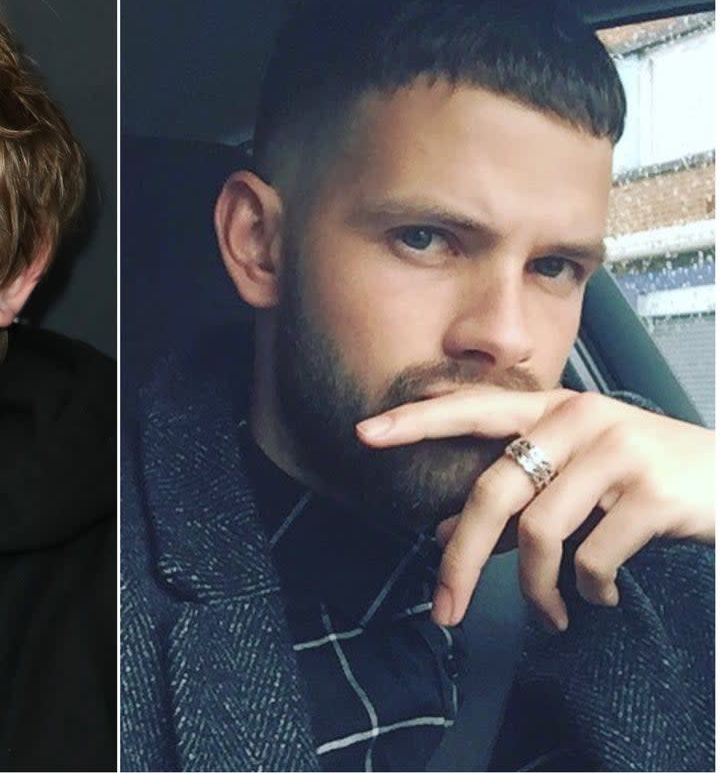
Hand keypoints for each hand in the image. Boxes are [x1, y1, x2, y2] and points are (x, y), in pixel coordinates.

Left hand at [356, 388, 713, 631]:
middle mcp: (583, 419)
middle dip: (459, 558)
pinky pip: (592, 558)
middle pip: (493, 489)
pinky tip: (601, 599)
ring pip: (539, 533)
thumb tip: (443, 531)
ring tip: (556, 610)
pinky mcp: (655, 494)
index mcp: (557, 409)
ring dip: (536, 589)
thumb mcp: (581, 479)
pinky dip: (588, 593)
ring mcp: (621, 452)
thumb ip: (516, 498)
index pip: (474, 409)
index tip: (365, 433)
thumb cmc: (651, 483)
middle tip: (443, 608)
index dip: (418, 421)